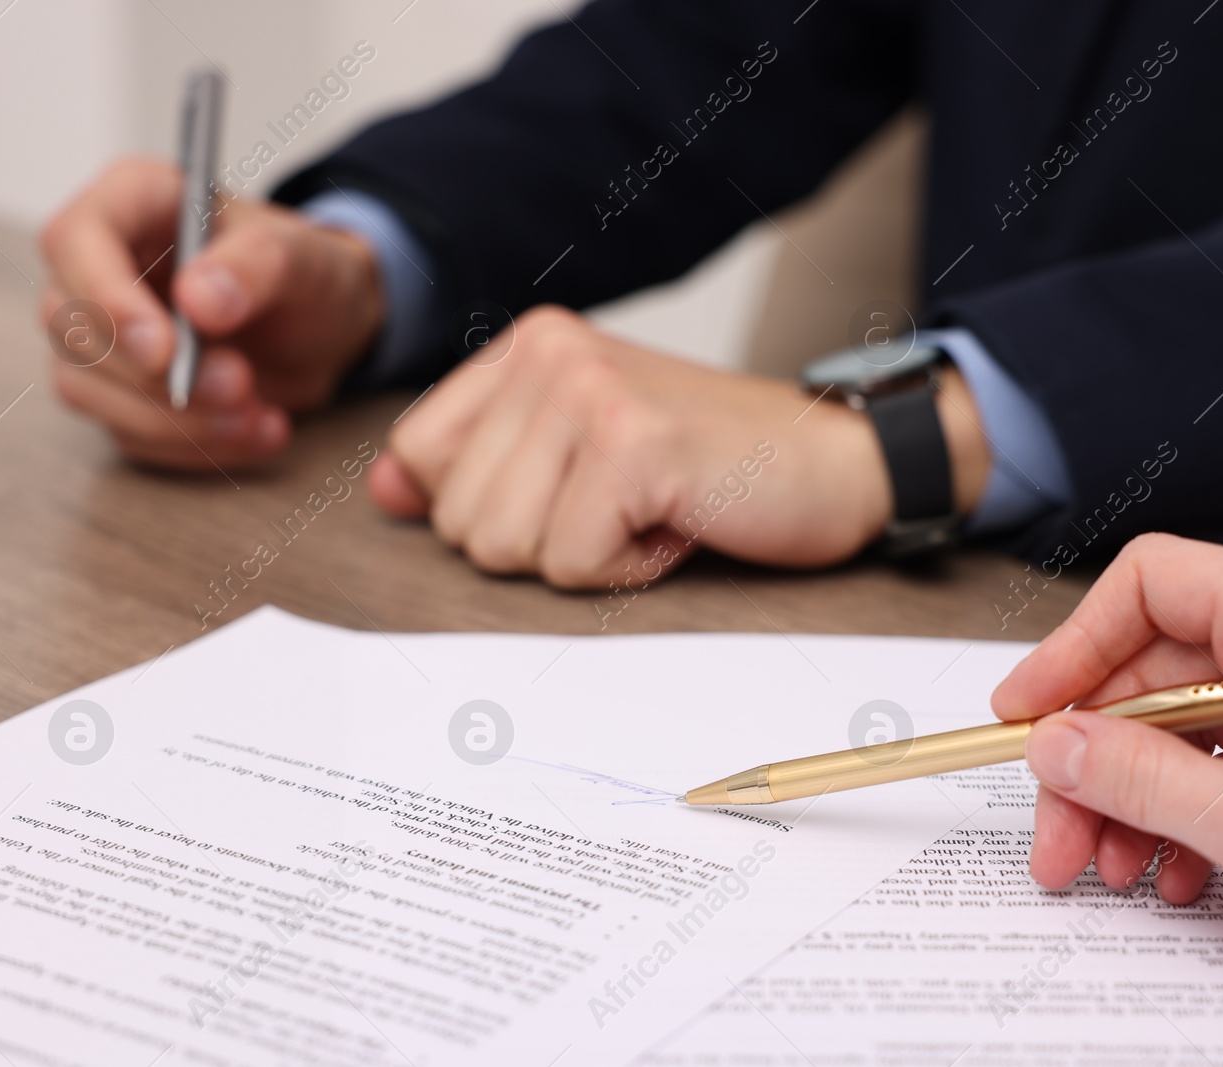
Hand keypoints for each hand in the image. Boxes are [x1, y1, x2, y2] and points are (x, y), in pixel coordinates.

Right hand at [40, 158, 383, 468]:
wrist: (321, 330)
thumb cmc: (303, 272)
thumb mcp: (303, 257)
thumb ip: (256, 266)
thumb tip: (198, 301)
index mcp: (133, 202)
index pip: (74, 240)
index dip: (106, 299)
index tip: (163, 349)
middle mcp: (98, 265)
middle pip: (72, 325)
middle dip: (156, 374)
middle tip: (241, 384)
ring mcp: (98, 334)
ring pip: (86, 389)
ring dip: (176, 420)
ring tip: (260, 416)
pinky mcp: (118, 393)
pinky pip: (128, 433)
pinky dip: (194, 445)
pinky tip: (258, 431)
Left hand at [368, 306, 960, 587]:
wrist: (839, 463)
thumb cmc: (713, 467)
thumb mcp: (582, 452)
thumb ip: (481, 463)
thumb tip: (383, 489)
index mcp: (529, 344)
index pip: (418, 457)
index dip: (490, 507)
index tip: (574, 491)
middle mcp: (550, 351)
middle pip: (459, 518)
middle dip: (544, 540)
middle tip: (628, 502)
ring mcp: (590, 392)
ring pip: (505, 547)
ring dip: (588, 556)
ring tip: (651, 509)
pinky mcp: (632, 446)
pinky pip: (570, 564)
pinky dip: (630, 570)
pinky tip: (679, 523)